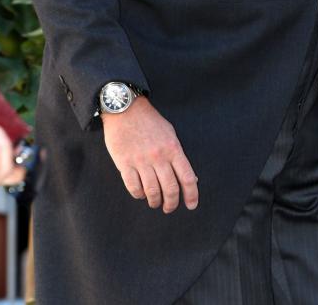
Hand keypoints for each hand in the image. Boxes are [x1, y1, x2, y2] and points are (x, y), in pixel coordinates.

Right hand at [102, 96, 197, 213]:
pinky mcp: (125, 164)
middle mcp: (159, 157)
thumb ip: (178, 156)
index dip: (192, 195)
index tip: (192, 205)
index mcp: (173, 148)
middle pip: (170, 189)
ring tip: (155, 202)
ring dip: (155, 202)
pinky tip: (141, 193)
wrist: (126, 109)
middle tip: (169, 208)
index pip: (187, 177)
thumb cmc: (150, 121)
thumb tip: (191, 178)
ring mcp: (141, 161)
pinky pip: (134, 188)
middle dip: (171, 204)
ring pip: (152, 192)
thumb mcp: (170, 133)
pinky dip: (139, 195)